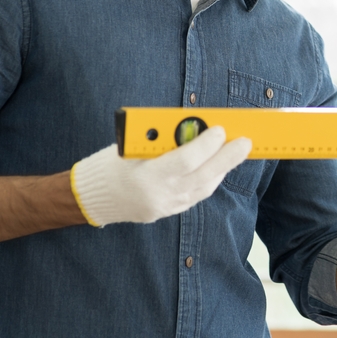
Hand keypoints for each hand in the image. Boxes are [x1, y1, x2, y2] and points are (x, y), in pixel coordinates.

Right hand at [70, 126, 250, 226]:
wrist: (91, 198)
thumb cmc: (109, 164)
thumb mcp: (130, 145)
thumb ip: (161, 138)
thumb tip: (194, 125)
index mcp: (145, 176)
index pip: (184, 160)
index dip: (206, 145)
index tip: (220, 129)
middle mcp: (158, 195)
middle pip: (202, 176)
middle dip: (227, 157)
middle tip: (245, 142)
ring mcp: (165, 207)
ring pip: (204, 187)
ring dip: (223, 168)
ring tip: (237, 151)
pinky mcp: (168, 211)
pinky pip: (197, 195)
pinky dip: (210, 179)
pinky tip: (219, 166)